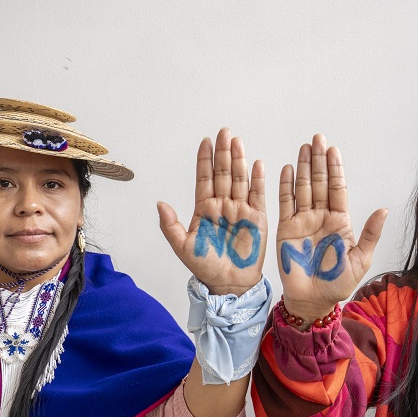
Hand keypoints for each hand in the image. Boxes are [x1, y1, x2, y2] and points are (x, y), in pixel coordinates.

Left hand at [158, 128, 265, 295]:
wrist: (229, 284)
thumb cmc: (206, 267)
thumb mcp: (183, 247)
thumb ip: (170, 226)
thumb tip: (160, 203)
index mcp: (204, 209)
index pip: (204, 178)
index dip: (205, 160)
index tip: (205, 141)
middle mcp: (222, 205)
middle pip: (222, 173)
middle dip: (223, 153)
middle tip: (224, 132)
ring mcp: (240, 210)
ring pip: (239, 179)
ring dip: (238, 160)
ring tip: (237, 142)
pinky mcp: (257, 218)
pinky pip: (258, 195)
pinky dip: (258, 180)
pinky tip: (256, 164)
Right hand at [276, 134, 386, 322]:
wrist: (313, 300)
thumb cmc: (338, 283)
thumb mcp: (360, 259)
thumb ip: (370, 234)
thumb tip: (383, 210)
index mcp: (340, 221)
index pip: (338, 189)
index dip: (335, 169)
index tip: (333, 150)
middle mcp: (321, 217)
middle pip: (320, 183)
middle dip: (318, 161)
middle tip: (317, 138)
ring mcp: (303, 221)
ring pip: (303, 188)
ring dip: (303, 168)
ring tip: (303, 148)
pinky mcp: (286, 230)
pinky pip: (285, 204)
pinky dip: (285, 187)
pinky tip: (285, 169)